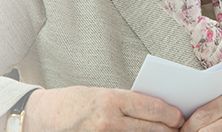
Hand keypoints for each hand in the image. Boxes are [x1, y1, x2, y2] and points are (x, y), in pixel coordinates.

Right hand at [22, 86, 184, 131]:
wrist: (41, 117)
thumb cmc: (74, 102)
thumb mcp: (102, 94)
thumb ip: (127, 102)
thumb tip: (156, 110)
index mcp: (112, 99)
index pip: (152, 108)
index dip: (171, 114)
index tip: (180, 117)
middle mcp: (108, 120)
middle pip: (151, 128)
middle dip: (168, 130)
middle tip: (179, 130)